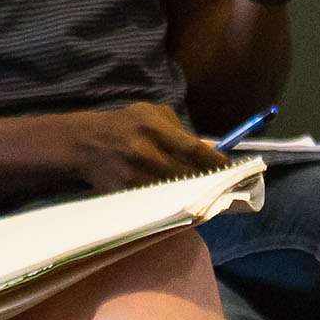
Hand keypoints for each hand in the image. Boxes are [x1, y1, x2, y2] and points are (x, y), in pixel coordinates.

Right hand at [62, 103, 231, 192]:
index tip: (234, 171)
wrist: (85, 144)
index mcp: (151, 125)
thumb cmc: (125, 125)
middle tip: (228, 187)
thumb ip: (182, 131)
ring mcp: (133, 174)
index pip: (194, 149)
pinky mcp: (125, 193)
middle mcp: (143, 150)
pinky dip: (175, 203)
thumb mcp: (152, 115)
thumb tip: (215, 150)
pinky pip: (158, 202)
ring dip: (195, 196)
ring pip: (175, 192)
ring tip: (211, 196)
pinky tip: (186, 203)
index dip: (217, 163)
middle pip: (188, 174)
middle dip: (210, 182)